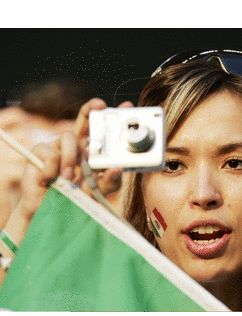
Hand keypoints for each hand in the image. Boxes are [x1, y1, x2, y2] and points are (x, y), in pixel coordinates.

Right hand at [17, 99, 132, 221]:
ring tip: (69, 178)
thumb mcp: (96, 191)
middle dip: (91, 108)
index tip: (127, 106)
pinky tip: (51, 180)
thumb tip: (117, 169)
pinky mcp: (41, 151)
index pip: (104, 131)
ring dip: (70, 159)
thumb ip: (109, 182)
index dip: (113, 118)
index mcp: (92, 151)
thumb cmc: (75, 197)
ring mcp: (58, 146)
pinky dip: (52, 169)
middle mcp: (77, 145)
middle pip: (84, 119)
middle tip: (100, 105)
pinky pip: (50, 153)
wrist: (48, 210)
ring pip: (68, 138)